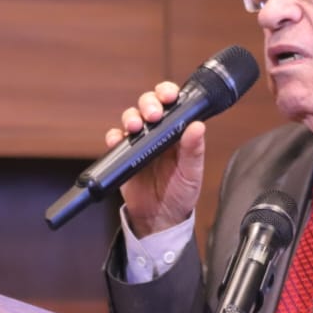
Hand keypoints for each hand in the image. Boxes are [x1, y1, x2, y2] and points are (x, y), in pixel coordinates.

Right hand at [105, 81, 205, 235]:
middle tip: (153, 114)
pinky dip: (114, 136)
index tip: (169, 96)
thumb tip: (198, 126)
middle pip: (148, 105)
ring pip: (131, 118)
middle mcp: (158, 132)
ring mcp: (140, 142)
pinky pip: (115, 140)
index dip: (168, 93)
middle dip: (148, 103)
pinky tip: (118, 139)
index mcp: (177, 131)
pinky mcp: (124, 155)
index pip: (172, 103)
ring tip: (135, 126)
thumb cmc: (181, 193)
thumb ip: (194, 150)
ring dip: (131, 117)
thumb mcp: (192, 172)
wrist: (160, 218)